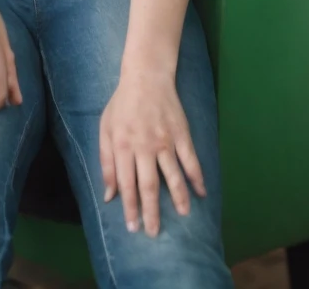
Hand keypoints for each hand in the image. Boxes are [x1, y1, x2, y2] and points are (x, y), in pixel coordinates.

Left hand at [99, 69, 206, 236]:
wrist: (146, 76)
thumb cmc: (122, 104)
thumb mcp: (106, 129)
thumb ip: (106, 162)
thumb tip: (109, 195)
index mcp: (123, 146)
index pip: (127, 184)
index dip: (130, 207)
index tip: (134, 227)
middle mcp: (144, 146)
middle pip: (149, 185)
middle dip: (151, 212)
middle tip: (154, 232)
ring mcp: (165, 140)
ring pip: (172, 175)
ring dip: (178, 198)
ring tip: (183, 216)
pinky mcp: (181, 134)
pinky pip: (191, 159)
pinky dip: (197, 177)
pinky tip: (201, 192)